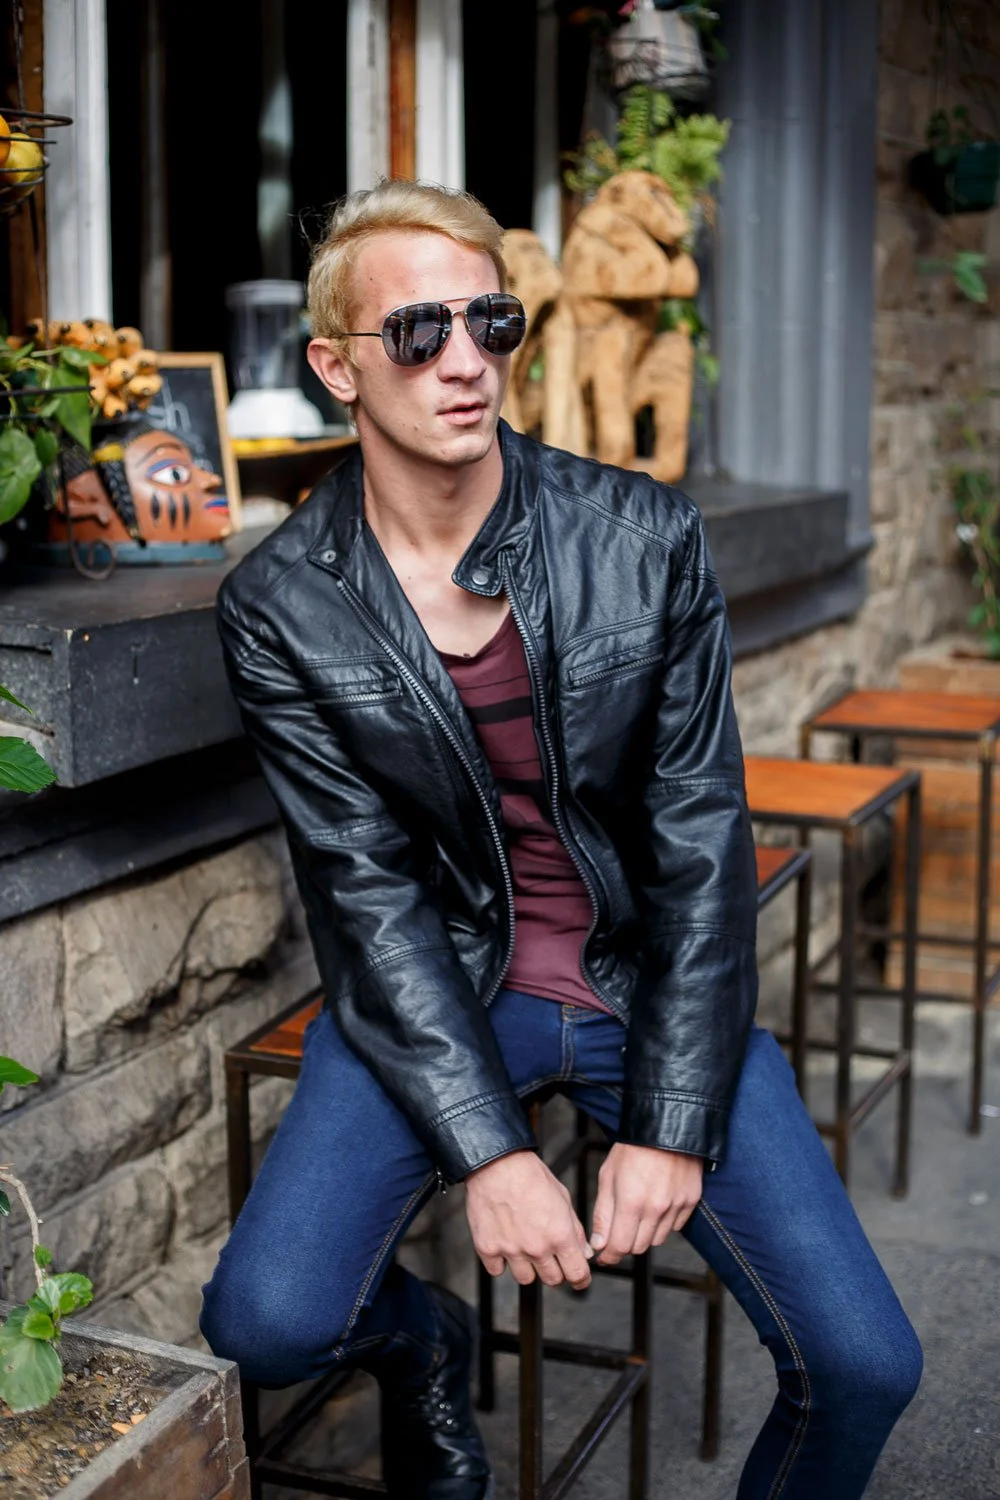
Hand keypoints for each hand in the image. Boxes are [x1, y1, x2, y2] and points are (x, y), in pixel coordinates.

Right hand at [465, 1149, 593, 1288]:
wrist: (497, 1163)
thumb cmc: (530, 1175)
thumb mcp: (563, 1197)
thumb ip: (575, 1229)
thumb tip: (583, 1251)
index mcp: (560, 1235)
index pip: (577, 1274)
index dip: (581, 1279)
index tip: (579, 1279)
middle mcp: (537, 1248)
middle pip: (552, 1280)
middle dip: (555, 1271)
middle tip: (550, 1257)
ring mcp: (511, 1251)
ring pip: (525, 1279)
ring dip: (528, 1267)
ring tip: (524, 1246)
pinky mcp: (488, 1249)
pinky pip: (497, 1270)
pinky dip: (501, 1261)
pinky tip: (504, 1243)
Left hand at [590, 1143, 702, 1263]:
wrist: (666, 1126)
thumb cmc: (633, 1149)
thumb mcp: (608, 1176)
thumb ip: (603, 1214)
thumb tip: (599, 1244)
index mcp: (631, 1203)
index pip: (620, 1247)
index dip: (610, 1256)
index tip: (605, 1256)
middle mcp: (656, 1209)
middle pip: (639, 1247)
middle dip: (626, 1243)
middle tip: (619, 1230)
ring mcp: (676, 1206)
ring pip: (658, 1239)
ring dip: (646, 1234)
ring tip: (639, 1212)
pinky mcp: (690, 1202)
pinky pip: (675, 1226)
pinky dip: (664, 1223)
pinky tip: (657, 1205)